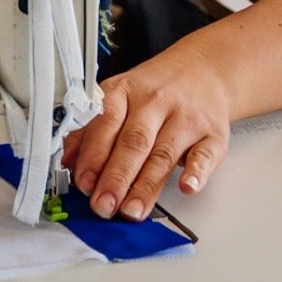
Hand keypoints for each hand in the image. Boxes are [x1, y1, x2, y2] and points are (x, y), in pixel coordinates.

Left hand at [61, 43, 232, 220]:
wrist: (204, 70)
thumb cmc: (155, 90)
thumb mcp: (119, 97)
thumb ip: (92, 129)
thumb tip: (69, 160)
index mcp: (125, 91)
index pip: (106, 124)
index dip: (93, 156)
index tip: (85, 184)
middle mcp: (155, 102)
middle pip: (133, 143)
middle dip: (116, 178)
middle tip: (104, 205)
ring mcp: (186, 118)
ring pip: (163, 154)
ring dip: (146, 187)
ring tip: (131, 211)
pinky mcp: (212, 134)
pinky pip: (205, 154)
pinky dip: (196, 172)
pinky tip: (186, 187)